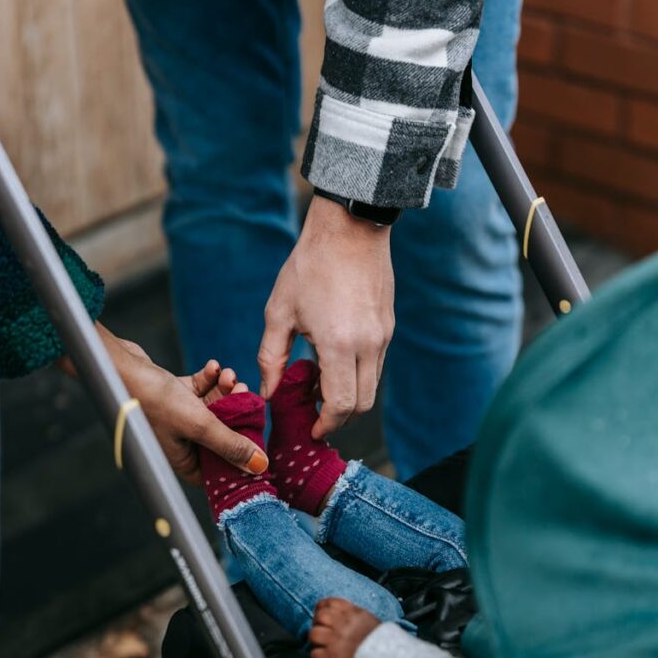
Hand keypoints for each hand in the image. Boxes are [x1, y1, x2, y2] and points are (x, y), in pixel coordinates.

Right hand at [66, 326, 267, 485]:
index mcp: (182, 460)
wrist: (119, 366)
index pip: (218, 469)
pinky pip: (199, 391)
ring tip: (229, 375)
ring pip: (212, 409)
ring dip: (224, 390)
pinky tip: (212, 366)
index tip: (257, 439)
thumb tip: (260, 466)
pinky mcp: (172, 396)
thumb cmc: (152, 400)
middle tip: (245, 392)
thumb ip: (231, 445)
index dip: (239, 457)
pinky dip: (209, 379)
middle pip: (220, 435)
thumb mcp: (200, 424)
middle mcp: (179, 442)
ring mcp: (175, 418)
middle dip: (235, 412)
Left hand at [259, 196, 393, 437]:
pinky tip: (332, 363)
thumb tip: (270, 393)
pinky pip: (376, 366)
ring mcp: (383, 337)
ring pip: (371, 387)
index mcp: (339, 343)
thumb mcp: (279, 312)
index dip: (326, 423)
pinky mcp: (388, 328)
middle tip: (314, 415)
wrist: (350, 228)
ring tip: (318, 385)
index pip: (340, 404)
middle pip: (361, 404)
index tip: (311, 429)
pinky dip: (356, 376)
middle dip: (338, 417)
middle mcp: (368, 345)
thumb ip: (271, 358)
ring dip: (348, 396)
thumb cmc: (308, 267)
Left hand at [308, 597, 380, 657]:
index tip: (322, 613)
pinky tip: (324, 657)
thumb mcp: (368, 620)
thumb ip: (352, 614)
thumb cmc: (379, 642)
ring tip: (323, 644)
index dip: (322, 608)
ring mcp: (336, 641)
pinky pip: (314, 653)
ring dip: (316, 639)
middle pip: (319, 616)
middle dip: (318, 623)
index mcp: (353, 613)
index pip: (329, 602)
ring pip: (313, 633)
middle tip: (322, 631)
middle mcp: (343, 625)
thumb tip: (337, 612)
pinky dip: (317, 655)